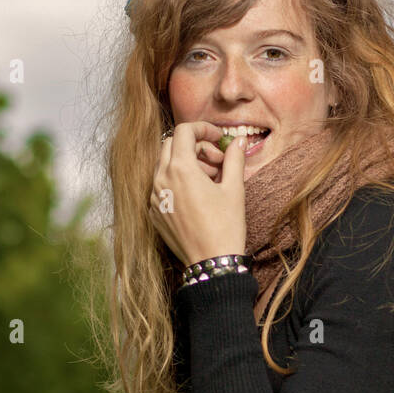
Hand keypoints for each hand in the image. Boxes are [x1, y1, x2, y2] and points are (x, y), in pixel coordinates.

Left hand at [149, 120, 246, 267]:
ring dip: (186, 164)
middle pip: (171, 145)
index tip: (218, 139)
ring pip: (164, 166)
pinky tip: (197, 196)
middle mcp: (161, 180)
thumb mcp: (234, 189)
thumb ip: (234, 159)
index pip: (184, 131)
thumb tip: (239, 142)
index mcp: (180, 169)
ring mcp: (154, 198)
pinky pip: (161, 187)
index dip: (203, 129)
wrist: (211, 263)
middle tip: (216, 160)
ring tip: (210, 179)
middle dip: (194, 146)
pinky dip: (177, 182)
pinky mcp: (154, 213)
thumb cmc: (225, 227)